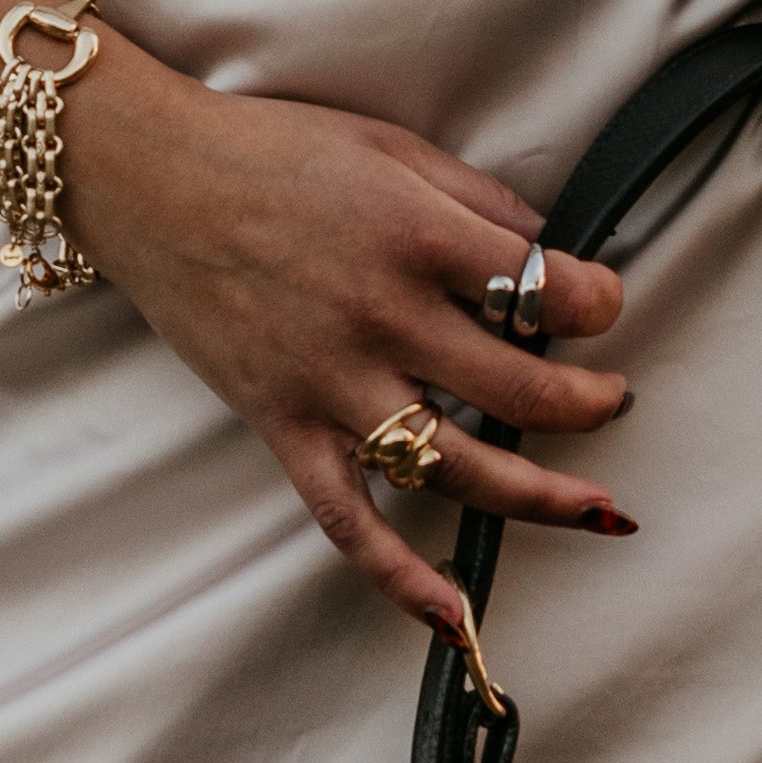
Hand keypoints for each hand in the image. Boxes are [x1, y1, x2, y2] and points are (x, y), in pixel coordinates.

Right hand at [65, 57, 635, 638]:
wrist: (149, 177)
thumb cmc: (269, 150)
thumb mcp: (391, 147)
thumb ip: (476, 199)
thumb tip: (544, 251)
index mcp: (418, 237)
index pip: (548, 293)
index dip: (599, 302)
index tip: (602, 303)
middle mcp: (384, 318)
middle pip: (524, 392)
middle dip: (593, 403)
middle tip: (613, 398)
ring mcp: (332, 383)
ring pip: (459, 467)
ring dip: (543, 497)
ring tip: (600, 507)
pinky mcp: (284, 426)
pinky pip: (349, 521)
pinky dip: (402, 577)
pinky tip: (455, 615)